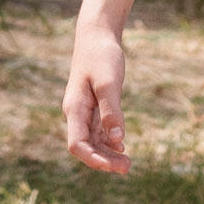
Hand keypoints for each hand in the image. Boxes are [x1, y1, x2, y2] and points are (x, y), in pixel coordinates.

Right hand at [63, 18, 134, 171]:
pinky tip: (121, 147)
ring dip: (107, 154)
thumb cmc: (101, 55)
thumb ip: (112, 111)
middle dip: (104, 161)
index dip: (93, 159)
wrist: (96, 35)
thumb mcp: (108, 82)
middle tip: (128, 168)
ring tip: (127, 164)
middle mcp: (76, 113)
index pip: (77, 144)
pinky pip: (97, 131)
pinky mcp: (92, 106)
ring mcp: (83, 110)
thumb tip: (117, 141)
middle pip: (86, 147)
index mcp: (74, 108)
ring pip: (92, 141)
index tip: (114, 166)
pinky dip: (108, 142)